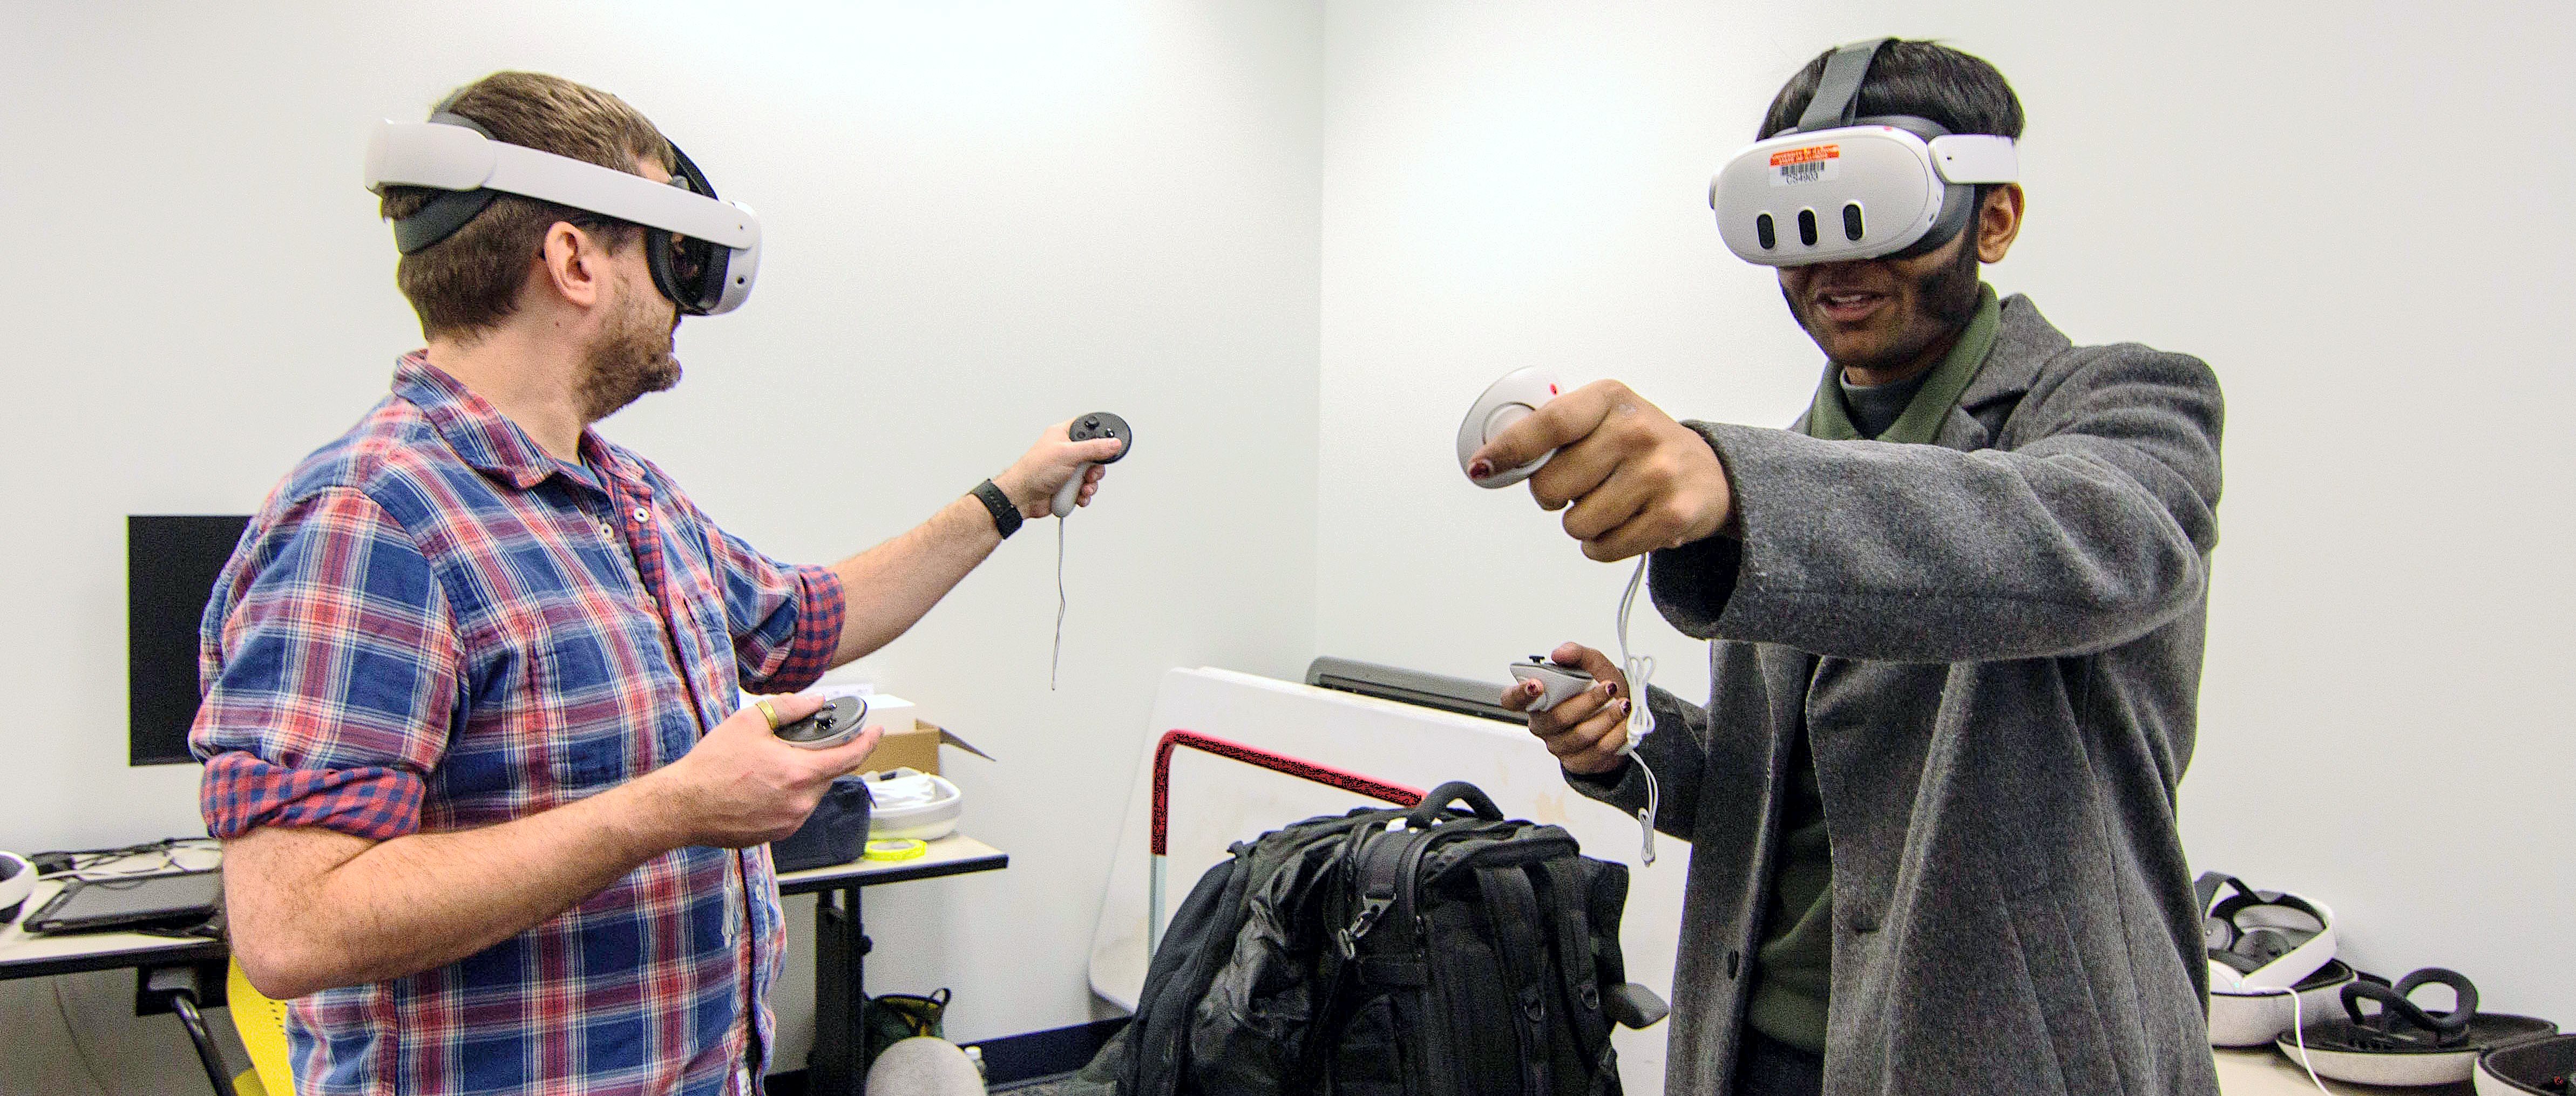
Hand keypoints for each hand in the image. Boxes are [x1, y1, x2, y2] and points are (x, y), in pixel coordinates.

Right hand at [634, 693, 883, 848]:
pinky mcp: (777, 834)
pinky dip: (789, 795)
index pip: (850, 757)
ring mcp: (790, 821)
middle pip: (829, 775)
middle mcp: (801, 802)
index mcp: (800, 773)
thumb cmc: (712, 765)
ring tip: (772, 766)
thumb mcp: (750, 722)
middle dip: (821, 757)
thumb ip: (789, 708)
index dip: (867, 741)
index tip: (875, 731)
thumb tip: (815, 701)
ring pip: (812, 793)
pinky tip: (764, 787)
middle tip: (799, 745)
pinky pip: (796, 810)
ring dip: (803, 777)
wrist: (683, 805)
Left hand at [992, 419, 1125, 518]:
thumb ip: (1094, 448)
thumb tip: (1113, 443)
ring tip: (1082, 487)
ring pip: (1091, 475)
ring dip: (1090, 484)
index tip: (1107, 446)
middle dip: (1095, 468)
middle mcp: (1066, 451)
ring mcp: (1068, 470)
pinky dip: (1084, 495)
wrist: (1023, 497)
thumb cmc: (1034, 470)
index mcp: (1063, 435)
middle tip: (1089, 473)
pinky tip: (1078, 495)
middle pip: (1095, 456)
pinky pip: (1085, 489)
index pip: (1087, 428)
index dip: (1099, 436)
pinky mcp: (1068, 486)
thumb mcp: (1068, 454)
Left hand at [1466, 380, 1733, 560]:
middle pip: (1551, 485)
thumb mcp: (1604, 416)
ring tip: (1610, 503)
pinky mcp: (1671, 516)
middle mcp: (1636, 431)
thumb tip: (1493, 458)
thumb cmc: (1643, 445)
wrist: (1709, 473)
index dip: (1509, 448)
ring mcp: (1657, 474)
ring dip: (1581, 522)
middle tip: (1578, 486)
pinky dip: (1602, 544)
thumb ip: (1554, 429)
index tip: (1482, 466)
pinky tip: (1625, 522)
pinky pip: (1602, 547)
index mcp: (1611, 399)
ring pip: (1574, 522)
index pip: (1550, 422)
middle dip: (1552, 496)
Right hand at [1499, 642, 1632, 774]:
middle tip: (1609, 687)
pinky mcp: (1577, 762)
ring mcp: (1558, 746)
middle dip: (1587, 701)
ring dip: (1606, 718)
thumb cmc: (1599, 689)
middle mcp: (1542, 724)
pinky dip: (1615, 735)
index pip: (1511, 700)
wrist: (1621, 715)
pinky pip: (1597, 751)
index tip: (1537, 684)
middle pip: (1556, 717)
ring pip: (1580, 735)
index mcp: (1536, 699)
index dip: (1519, 694)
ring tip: (1623, 704)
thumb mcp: (1592, 665)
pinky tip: (1624, 723)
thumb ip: (1576, 654)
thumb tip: (1559, 654)